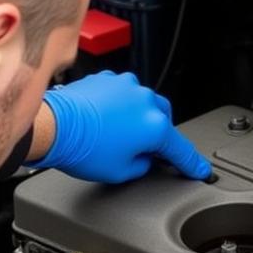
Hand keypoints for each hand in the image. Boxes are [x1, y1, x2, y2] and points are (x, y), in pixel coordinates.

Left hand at [27, 71, 211, 182]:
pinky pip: (123, 93)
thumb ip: (142, 165)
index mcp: (155, 126)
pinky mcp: (108, 80)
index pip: (180, 150)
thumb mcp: (121, 172)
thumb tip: (143, 158)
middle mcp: (145, 101)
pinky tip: (104, 120)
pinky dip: (119, 106)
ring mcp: (127, 86)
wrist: (52, 126)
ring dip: (137, 118)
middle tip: (142, 150)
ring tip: (115, 134)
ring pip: (144, 103)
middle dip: (157, 135)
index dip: (192, 164)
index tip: (200, 169)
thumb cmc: (82, 148)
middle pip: (164, 119)